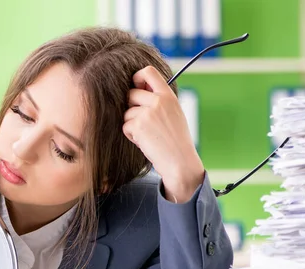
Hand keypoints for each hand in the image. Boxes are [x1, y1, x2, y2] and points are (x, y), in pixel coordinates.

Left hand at [122, 66, 204, 202]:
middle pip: (131, 94)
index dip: (137, 77)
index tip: (136, 86)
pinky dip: (132, 135)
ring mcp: (148, 113)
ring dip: (132, 124)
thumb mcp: (173, 113)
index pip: (149, 72)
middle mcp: (158, 101)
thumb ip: (159, 101)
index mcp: (168, 96)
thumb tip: (137, 90)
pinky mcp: (138, 125)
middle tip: (142, 121)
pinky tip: (145, 141)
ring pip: (127, 113)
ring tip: (147, 134)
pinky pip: (125, 126)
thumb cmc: (176, 140)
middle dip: (131, 108)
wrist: (179, 160)